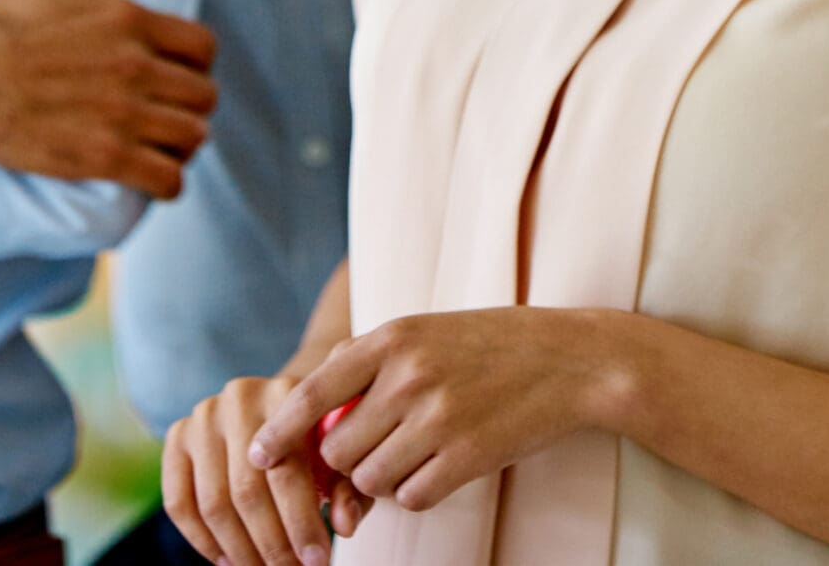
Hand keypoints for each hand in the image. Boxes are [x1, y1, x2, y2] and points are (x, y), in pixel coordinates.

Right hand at [0, 0, 216, 197]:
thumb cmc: (1, 26)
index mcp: (132, 21)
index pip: (204, 49)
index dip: (195, 66)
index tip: (175, 76)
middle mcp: (136, 66)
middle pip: (204, 96)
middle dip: (190, 107)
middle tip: (166, 115)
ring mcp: (122, 114)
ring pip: (193, 137)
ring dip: (182, 145)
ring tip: (161, 147)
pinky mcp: (102, 156)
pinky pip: (167, 179)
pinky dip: (167, 183)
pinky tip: (151, 178)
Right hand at [165, 373, 367, 565]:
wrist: (283, 410)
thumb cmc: (320, 443)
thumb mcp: (342, 460)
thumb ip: (348, 492)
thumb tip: (343, 527)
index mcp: (287, 394)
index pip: (288, 471)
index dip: (302, 524)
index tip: (317, 561)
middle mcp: (240, 397)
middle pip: (247, 491)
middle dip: (271, 544)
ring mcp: (203, 415)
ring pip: (213, 502)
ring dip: (240, 550)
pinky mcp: (177, 436)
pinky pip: (180, 503)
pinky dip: (203, 543)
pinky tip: (229, 563)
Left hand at [249, 307, 627, 514]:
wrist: (573, 360)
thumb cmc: (494, 345)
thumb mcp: (429, 331)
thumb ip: (372, 362)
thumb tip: (316, 414)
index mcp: (396, 337)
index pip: (313, 391)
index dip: (278, 432)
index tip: (256, 457)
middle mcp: (410, 376)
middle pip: (337, 449)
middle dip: (348, 460)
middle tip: (377, 448)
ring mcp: (438, 419)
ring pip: (369, 479)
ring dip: (384, 476)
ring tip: (421, 449)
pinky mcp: (465, 457)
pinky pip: (410, 496)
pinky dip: (420, 489)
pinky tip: (447, 462)